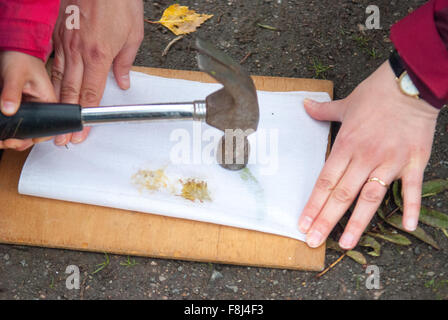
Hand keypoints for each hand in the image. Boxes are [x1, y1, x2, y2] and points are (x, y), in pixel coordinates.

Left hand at [0, 51, 56, 149]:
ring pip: (25, 128)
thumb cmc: (20, 57)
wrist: (14, 48)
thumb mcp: (15, 75)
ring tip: (1, 137)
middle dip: (20, 140)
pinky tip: (2, 128)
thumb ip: (12, 92)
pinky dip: (8, 126)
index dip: (33, 137)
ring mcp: (31, 108)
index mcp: (49, 101)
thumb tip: (9, 110)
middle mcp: (42, 107)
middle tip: (6, 141)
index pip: (47, 128)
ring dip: (13, 135)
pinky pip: (17, 120)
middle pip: (35, 132)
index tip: (17, 139)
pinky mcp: (21, 106)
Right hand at [51, 0, 143, 144]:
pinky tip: (47, 90)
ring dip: (55, 102)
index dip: (86, 116)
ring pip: (56, 78)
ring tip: (53, 119)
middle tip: (62, 137)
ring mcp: (64, 42)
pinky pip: (51, 60)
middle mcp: (78, 51)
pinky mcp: (56, 33)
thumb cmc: (119, 1)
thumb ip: (125, 62)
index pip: (90, 93)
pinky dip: (49, 78)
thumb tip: (122, 82)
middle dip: (66, 118)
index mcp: (98, 55)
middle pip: (69, 92)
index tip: (82, 131)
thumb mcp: (133, 34)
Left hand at [298, 61, 439, 249]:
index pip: (325, 182)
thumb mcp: (345, 103)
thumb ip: (322, 111)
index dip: (313, 205)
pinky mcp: (413, 161)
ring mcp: (389, 162)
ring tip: (346, 243)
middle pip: (342, 195)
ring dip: (358, 223)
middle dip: (326, 220)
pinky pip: (410, 189)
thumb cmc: (376, 94)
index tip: (303, 224)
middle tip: (314, 241)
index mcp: (346, 145)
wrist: (409, 84)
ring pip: (370, 198)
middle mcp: (364, 157)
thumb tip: (303, 104)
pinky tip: (407, 227)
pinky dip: (409, 207)